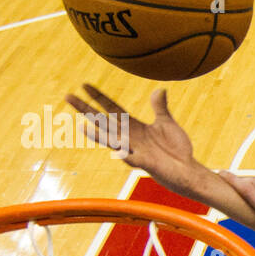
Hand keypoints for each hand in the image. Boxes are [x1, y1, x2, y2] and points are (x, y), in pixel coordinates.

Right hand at [66, 85, 195, 177]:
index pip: (112, 108)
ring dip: (98, 134)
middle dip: (86, 109)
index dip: (99, 97)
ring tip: (81, 126)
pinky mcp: (144, 162)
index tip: (84, 84)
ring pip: (111, 140)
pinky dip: (122, 153)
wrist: (187, 170)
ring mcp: (134, 150)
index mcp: (133, 126)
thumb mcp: (166, 123)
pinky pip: (129, 157)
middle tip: (67, 96)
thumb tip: (159, 89)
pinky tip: (117, 151)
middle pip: (103, 121)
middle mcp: (129, 137)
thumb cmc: (175, 149)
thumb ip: (159, 107)